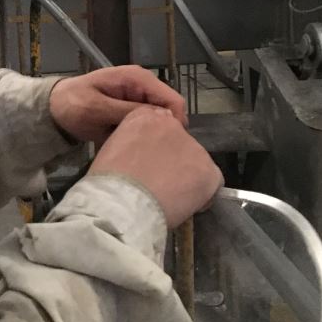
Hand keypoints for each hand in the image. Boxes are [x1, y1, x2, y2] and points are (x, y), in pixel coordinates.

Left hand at [49, 65, 186, 144]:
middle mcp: (144, 86)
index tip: (165, 146)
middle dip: (164, 131)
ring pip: (160, 121)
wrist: (55, 108)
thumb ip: (128, 111)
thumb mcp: (97, 109)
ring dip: (152, 135)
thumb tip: (160, 118)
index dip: (174, 124)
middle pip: (170, 112)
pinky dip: (142, 136)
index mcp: (138, 79)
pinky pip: (147, 125)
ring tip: (141, 152)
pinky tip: (133, 148)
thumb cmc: (73, 104)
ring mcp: (139, 98)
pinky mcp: (133, 111)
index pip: (173, 100)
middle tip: (152, 152)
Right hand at [90, 106, 222, 226]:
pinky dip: (202, 196)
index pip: (161, 129)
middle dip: (173, 164)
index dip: (157, 151)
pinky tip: (183, 206)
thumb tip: (143, 157)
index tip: (149, 166)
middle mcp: (173, 125)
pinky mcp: (208, 170)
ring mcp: (194, 147)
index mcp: (145, 116)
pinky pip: (212, 184)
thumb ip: (132, 144)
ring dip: (186, 178)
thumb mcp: (110, 149)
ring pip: (196, 164)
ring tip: (168, 199)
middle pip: (180, 145)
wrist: (122, 203)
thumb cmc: (109, 183)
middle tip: (158, 185)